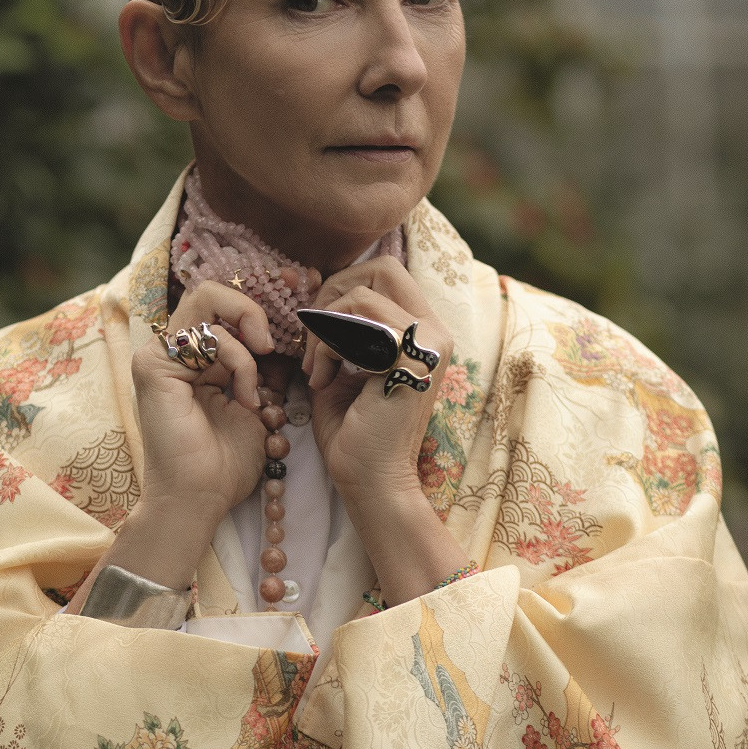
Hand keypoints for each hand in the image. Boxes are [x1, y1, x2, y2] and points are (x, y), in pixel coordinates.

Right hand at [134, 282, 272, 521]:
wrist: (200, 498)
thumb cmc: (225, 463)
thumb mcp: (253, 405)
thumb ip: (257, 369)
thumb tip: (277, 339)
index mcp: (191, 359)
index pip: (219, 308)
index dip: (253, 315)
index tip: (279, 346)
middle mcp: (170, 351)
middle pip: (208, 292)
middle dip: (249, 311)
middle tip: (268, 346)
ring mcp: (157, 355)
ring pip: (207, 302)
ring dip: (246, 344)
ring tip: (253, 390)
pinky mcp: (154, 365)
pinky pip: (208, 337)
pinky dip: (238, 362)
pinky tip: (243, 398)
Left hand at [304, 258, 466, 603]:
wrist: (369, 481)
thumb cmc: (353, 429)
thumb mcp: (344, 363)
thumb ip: (339, 325)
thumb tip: (312, 283)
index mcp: (423, 329)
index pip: (386, 271)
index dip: (342, 284)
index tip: (316, 323)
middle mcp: (435, 331)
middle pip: (382, 267)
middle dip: (332, 293)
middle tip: (312, 335)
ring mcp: (429, 345)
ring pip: (361, 296)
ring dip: (323, 330)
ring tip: (315, 369)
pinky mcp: (411, 362)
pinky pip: (355, 325)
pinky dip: (326, 348)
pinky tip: (321, 381)